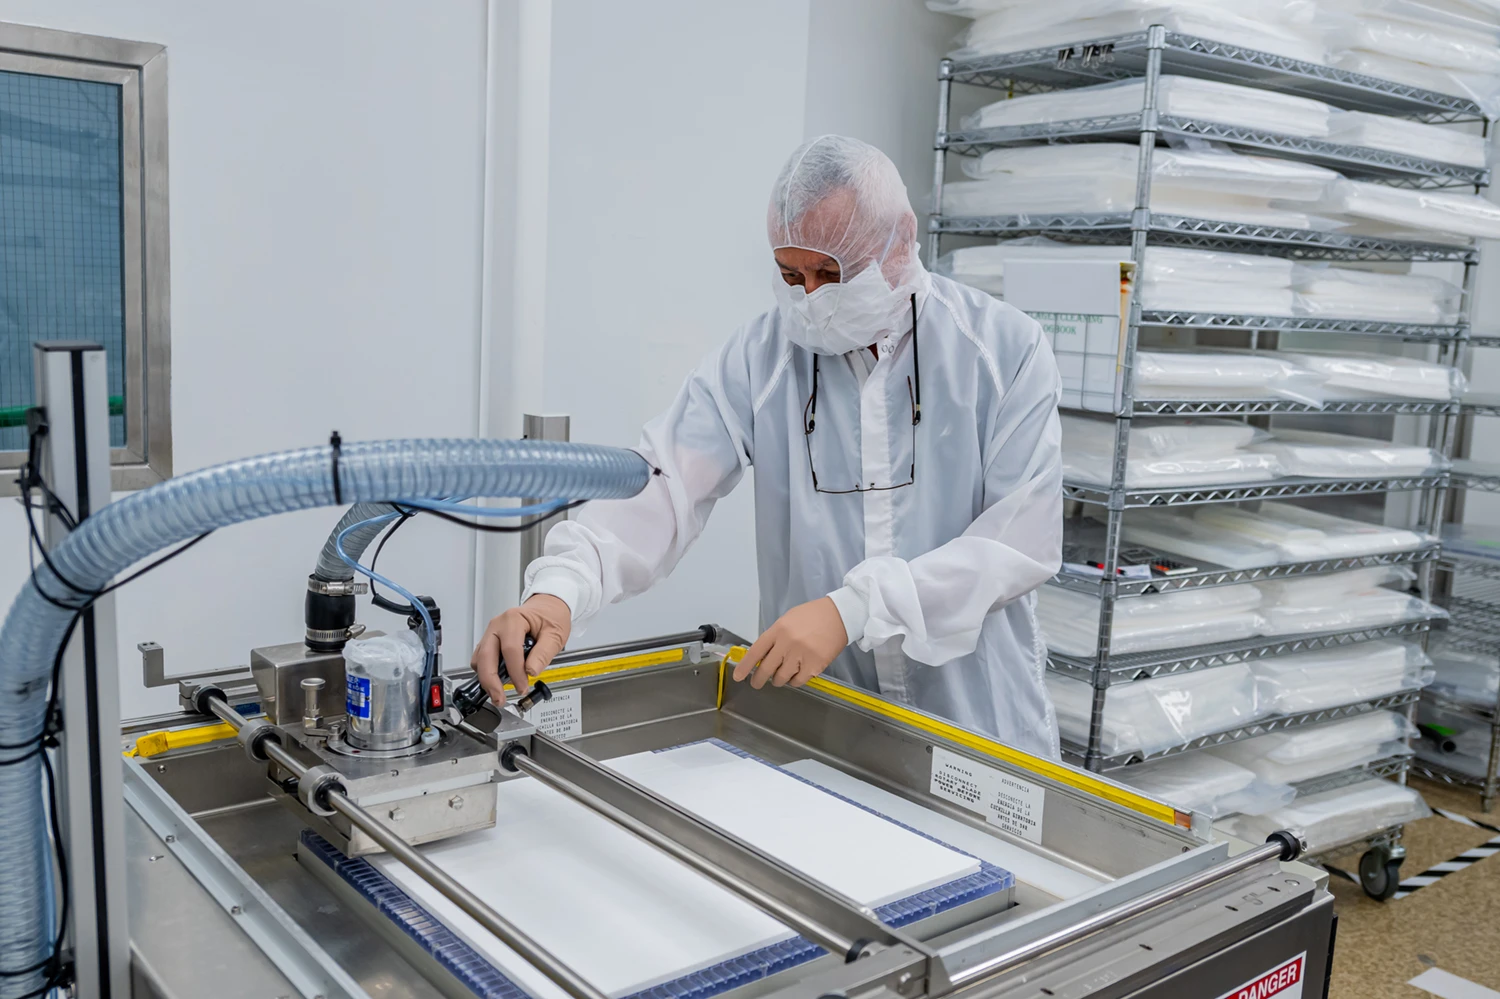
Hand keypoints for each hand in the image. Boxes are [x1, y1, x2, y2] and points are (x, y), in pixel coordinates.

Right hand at [471, 594, 570, 704]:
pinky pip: (482, 659)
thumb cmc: (551, 617)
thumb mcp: (555, 634)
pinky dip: (487, 672)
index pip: (510, 649)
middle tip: (500, 698)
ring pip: (479, 659)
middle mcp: (498, 625)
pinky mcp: (489, 641)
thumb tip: (531, 671)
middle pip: (486, 656)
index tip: (522, 687)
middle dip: (491, 681)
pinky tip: (498, 682)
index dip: (515, 672)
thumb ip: (543, 653)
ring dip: (486, 679)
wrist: (547, 608)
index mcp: (514, 619)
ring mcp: (491, 633)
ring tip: (499, 693)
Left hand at [732, 597, 847, 689]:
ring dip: (778, 680)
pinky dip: (795, 681)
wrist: (839, 615)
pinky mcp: (815, 665)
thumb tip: (762, 656)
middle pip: (766, 669)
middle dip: (759, 679)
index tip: (739, 676)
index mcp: (778, 630)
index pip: (756, 651)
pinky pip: (798, 681)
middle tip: (757, 683)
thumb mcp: (788, 620)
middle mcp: (787, 643)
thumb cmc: (813, 616)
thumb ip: (775, 637)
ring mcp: (801, 655)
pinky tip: (797, 674)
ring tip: (781, 675)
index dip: (745, 666)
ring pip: (781, 678)